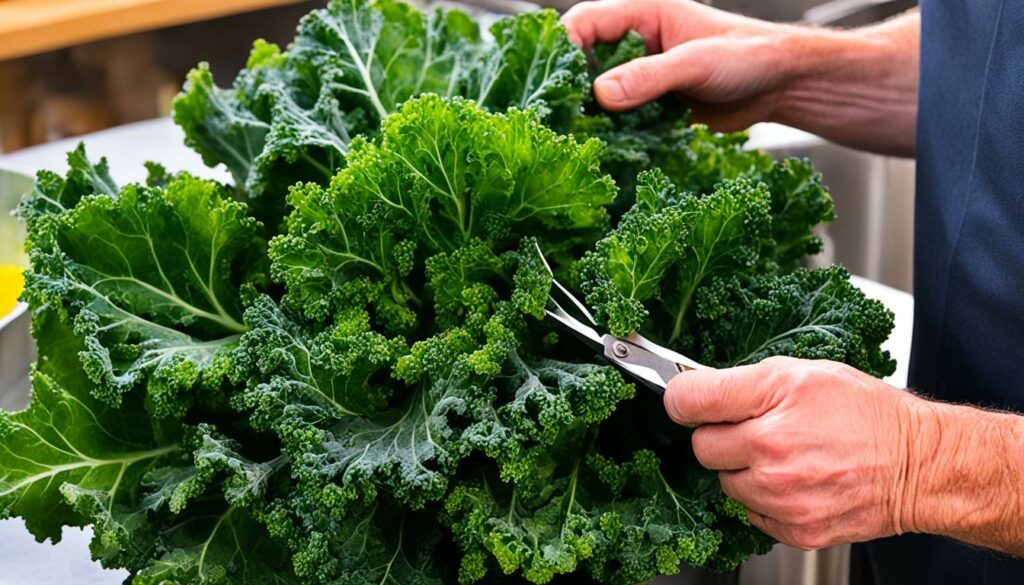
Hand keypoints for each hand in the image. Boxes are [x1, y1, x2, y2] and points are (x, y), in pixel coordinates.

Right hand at [561, 0, 920, 155]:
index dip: (564, 50)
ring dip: (590, 115)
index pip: (584, 23)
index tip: (555, 84)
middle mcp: (636, 42)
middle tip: (561, 117)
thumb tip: (601, 95)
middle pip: (584, 60)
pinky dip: (613, 131)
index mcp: (642, 14)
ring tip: (580, 138)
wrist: (782, 85)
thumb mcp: (695, 64)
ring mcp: (643, 74)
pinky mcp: (653, 103)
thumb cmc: (748, 57)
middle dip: (571, 88)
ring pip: (599, 92)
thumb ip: (648, 78)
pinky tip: (609, 148)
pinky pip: (621, 116)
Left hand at [663, 356, 914, 549]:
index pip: (690, 401)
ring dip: (743, 471)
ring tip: (783, 455)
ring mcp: (781, 497)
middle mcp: (771, 454)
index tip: (688, 402)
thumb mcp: (802, 372)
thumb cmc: (864, 413)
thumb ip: (742, 380)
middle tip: (756, 429)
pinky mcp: (794, 529)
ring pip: (725, 483)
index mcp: (771, 403)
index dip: (684, 398)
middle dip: (722, 437)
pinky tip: (795, 482)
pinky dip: (764, 501)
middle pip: (702, 447)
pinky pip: (750, 514)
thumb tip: (692, 389)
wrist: (917, 464)